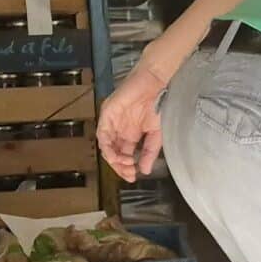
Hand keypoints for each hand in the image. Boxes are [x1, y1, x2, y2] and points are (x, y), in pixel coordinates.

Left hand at [96, 67, 166, 181]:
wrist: (155, 84)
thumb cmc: (158, 104)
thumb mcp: (157, 133)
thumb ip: (149, 152)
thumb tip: (145, 170)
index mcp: (130, 135)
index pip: (124, 155)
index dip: (126, 167)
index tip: (133, 177)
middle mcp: (119, 130)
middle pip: (113, 152)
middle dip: (120, 166)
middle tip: (128, 173)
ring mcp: (112, 122)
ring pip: (106, 145)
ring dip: (114, 158)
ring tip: (125, 164)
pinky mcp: (107, 114)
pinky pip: (102, 133)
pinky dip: (107, 146)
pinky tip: (116, 154)